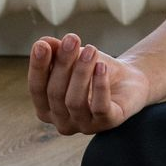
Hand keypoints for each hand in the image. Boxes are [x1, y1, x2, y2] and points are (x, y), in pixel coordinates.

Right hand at [27, 32, 149, 134]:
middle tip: (72, 39)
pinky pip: (100, 107)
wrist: (128, 81)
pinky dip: (100, 85)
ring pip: (75, 101)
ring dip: (82, 72)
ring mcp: (84, 126)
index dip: (37, 67)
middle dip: (63, 64)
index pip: (36, 88)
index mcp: (46, 109)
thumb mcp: (74, 58)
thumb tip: (42, 42)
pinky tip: (102, 67)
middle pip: (56, 93)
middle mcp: (62, 122)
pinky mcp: (107, 123)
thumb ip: (56, 52)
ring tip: (91, 50)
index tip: (42, 46)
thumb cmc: (94, 71)